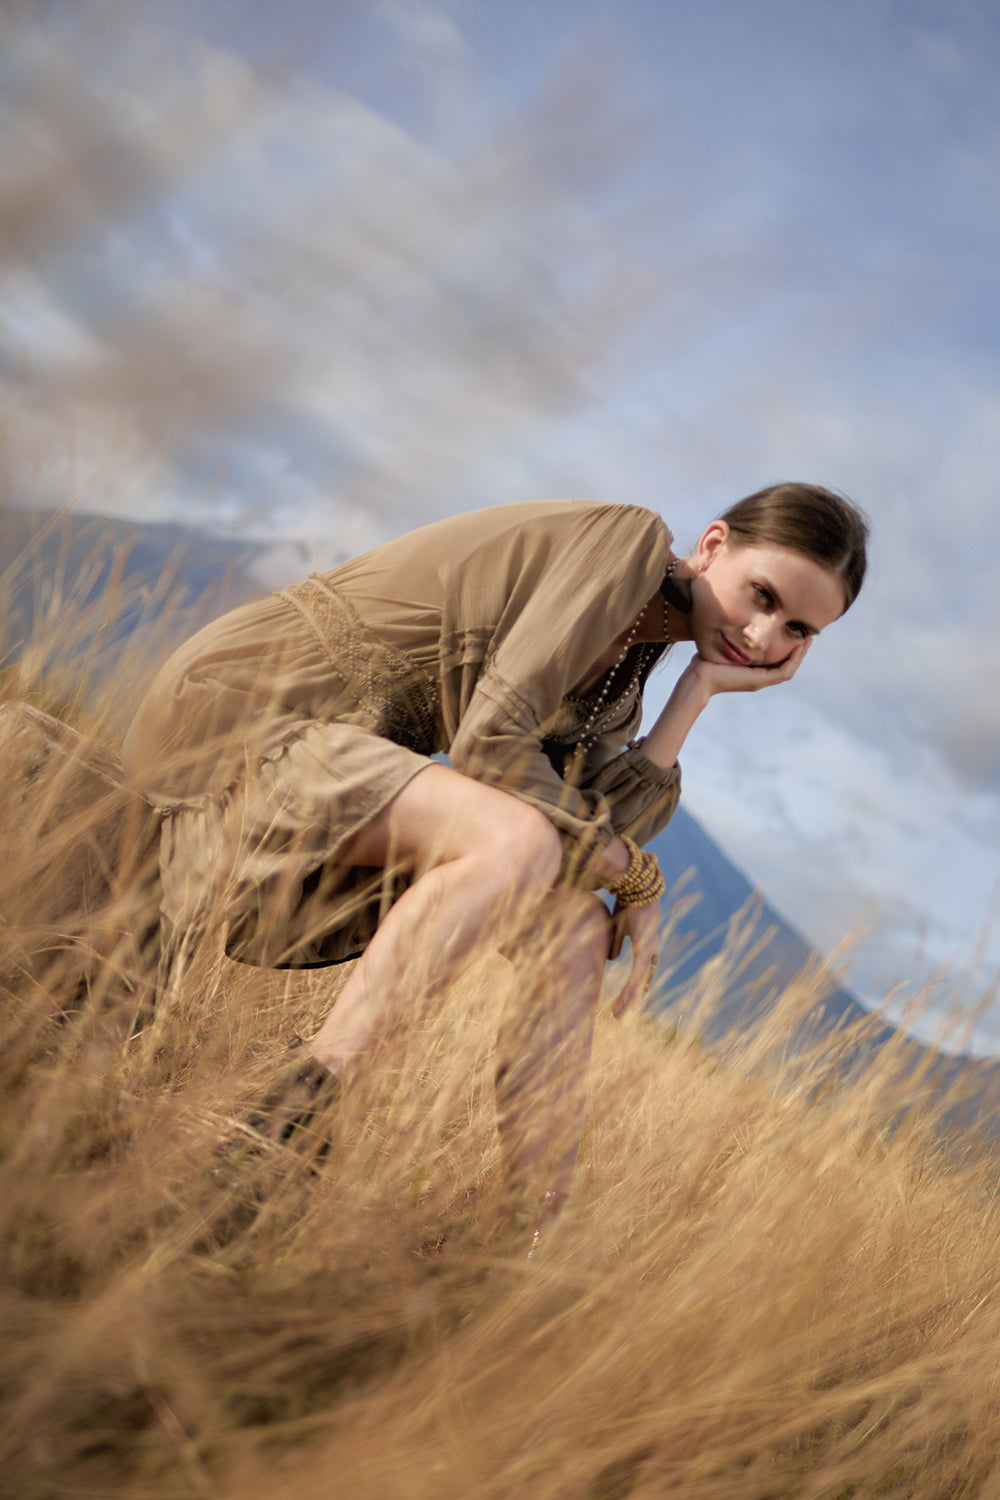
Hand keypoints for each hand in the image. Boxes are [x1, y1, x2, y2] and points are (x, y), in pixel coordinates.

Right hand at [609, 896, 661, 1017]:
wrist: (636, 887)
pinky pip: (638, 972)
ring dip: (628, 998)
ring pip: (639, 981)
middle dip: (628, 999)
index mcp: (644, 947)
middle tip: (618, 1015)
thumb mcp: (618, 927)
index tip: (624, 1003)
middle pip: (640, 982)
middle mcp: (649, 951)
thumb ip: (616, 944)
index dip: (632, 989)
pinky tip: (628, 999)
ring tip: (618, 1013)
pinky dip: (632, 987)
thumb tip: (612, 960)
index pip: (639, 973)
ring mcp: (648, 951)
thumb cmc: (628, 903)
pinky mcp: (644, 948)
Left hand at [688, 638, 810, 697]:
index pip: (777, 659)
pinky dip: (794, 659)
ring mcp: (761, 680)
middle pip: (787, 663)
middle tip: (807, 633)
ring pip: (789, 668)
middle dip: (798, 649)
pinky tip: (799, 645)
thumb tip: (735, 619)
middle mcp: (759, 677)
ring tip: (808, 638)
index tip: (794, 630)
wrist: (699, 677)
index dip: (788, 647)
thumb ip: (732, 636)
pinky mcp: (760, 680)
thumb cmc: (705, 662)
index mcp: (752, 670)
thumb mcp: (722, 644)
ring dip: (800, 653)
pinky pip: (784, 671)